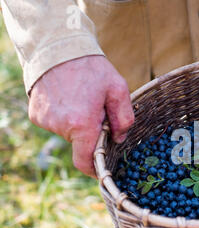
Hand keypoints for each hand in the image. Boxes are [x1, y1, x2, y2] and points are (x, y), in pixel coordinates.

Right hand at [29, 56, 133, 177]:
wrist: (58, 48)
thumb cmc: (92, 69)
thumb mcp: (118, 89)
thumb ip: (124, 118)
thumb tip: (119, 139)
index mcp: (82, 124)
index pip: (85, 161)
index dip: (94, 168)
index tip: (102, 170)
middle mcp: (60, 126)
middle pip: (80, 144)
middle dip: (91, 134)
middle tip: (97, 111)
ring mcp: (45, 121)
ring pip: (68, 134)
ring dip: (77, 124)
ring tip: (81, 100)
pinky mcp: (35, 115)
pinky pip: (55, 124)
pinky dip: (64, 117)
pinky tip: (68, 99)